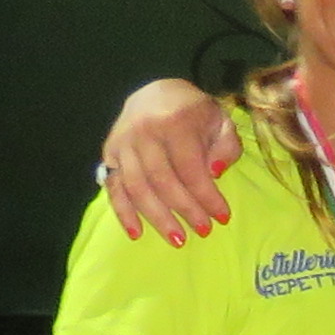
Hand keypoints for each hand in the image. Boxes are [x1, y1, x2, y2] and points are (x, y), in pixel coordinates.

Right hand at [102, 83, 242, 244]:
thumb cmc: (194, 113)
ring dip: (157, 218)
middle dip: (185, 210)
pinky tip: (136, 233)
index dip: (207, 196)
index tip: (223, 217)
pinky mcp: (109, 154)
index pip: (191, 168)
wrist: (155, 93)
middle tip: (203, 231)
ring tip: (177, 240)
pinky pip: (113, 188)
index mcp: (175, 122)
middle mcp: (144, 132)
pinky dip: (123, 213)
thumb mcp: (220, 121)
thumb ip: (226, 146)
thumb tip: (214, 174)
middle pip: (163, 181)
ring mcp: (123, 144)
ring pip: (138, 188)